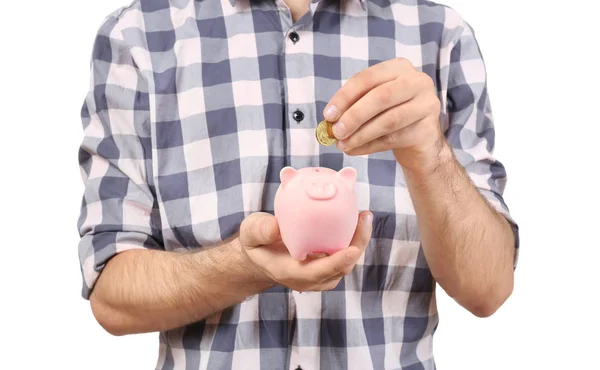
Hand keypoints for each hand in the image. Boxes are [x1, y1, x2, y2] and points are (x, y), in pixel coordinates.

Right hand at [238, 211, 372, 291]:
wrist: (262, 256)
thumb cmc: (257, 243)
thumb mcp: (250, 234)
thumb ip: (260, 230)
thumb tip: (275, 226)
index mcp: (292, 273)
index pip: (319, 272)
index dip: (337, 262)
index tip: (352, 249)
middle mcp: (311, 278)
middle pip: (342, 267)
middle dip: (357, 244)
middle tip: (364, 217)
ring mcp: (322, 274)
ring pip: (347, 261)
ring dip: (359, 240)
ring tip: (364, 215)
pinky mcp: (328, 265)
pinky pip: (345, 254)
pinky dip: (353, 238)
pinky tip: (357, 217)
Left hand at [323, 58, 446, 172]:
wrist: (420, 143)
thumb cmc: (390, 117)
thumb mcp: (371, 105)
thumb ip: (353, 107)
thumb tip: (330, 120)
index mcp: (399, 68)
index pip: (367, 78)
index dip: (345, 96)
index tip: (328, 115)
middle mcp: (417, 81)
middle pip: (381, 97)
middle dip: (354, 116)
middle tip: (336, 132)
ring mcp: (427, 104)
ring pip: (388, 120)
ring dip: (360, 135)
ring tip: (342, 144)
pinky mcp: (428, 129)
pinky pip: (394, 139)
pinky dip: (369, 146)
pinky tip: (354, 150)